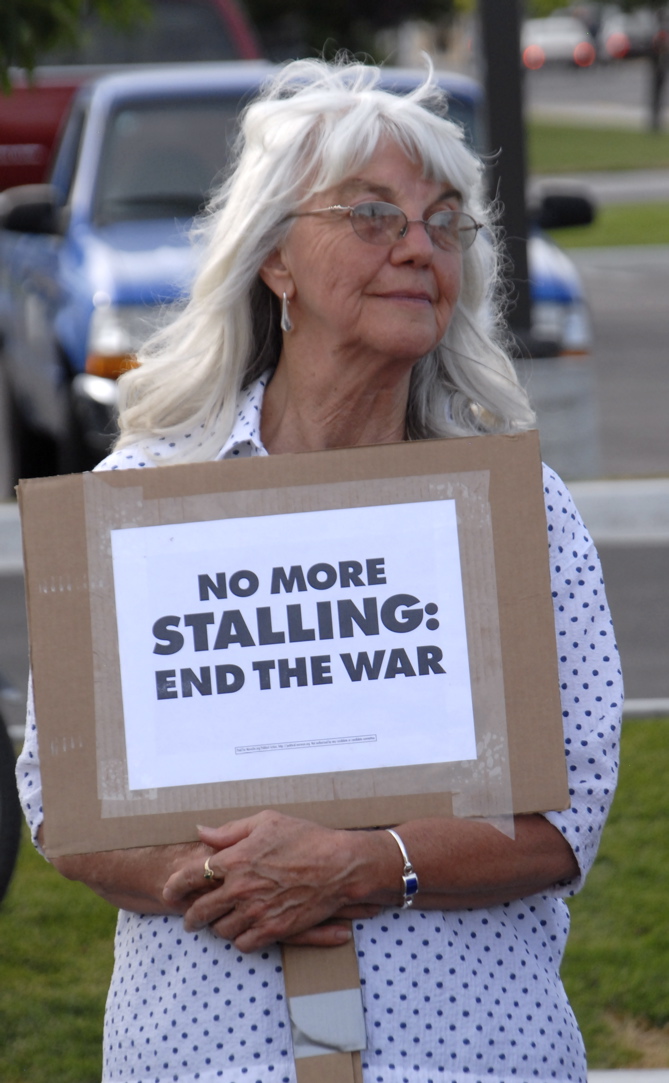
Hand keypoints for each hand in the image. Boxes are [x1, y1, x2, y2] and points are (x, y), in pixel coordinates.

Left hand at [162, 811, 382, 951]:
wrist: (339, 866)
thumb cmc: (305, 838)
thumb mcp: (266, 822)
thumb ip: (230, 831)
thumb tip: (201, 832)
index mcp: (236, 859)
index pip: (191, 876)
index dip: (175, 886)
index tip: (169, 891)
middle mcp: (241, 888)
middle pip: (201, 910)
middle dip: (190, 916)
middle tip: (190, 919)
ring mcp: (256, 911)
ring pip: (221, 929)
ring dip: (218, 926)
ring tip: (220, 923)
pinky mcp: (273, 930)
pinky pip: (244, 943)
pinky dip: (241, 938)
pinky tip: (244, 930)